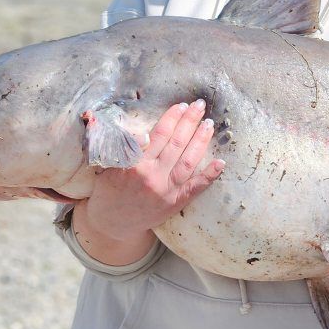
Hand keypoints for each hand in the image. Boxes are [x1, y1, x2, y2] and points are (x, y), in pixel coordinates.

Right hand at [73, 99, 223, 262]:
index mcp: (135, 164)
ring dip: (201, 140)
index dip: (172, 118)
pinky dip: (209, 175)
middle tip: (200, 105)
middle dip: (190, 121)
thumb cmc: (109, 189)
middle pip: (177, 143)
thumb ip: (123, 147)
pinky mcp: (176, 203)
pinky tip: (220, 163)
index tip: (180, 106)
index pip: (158, 134)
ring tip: (209, 124)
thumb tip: (142, 132)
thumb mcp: (108, 164)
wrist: (113, 223)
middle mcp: (153, 176)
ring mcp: (167, 191)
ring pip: (189, 160)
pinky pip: (196, 188)